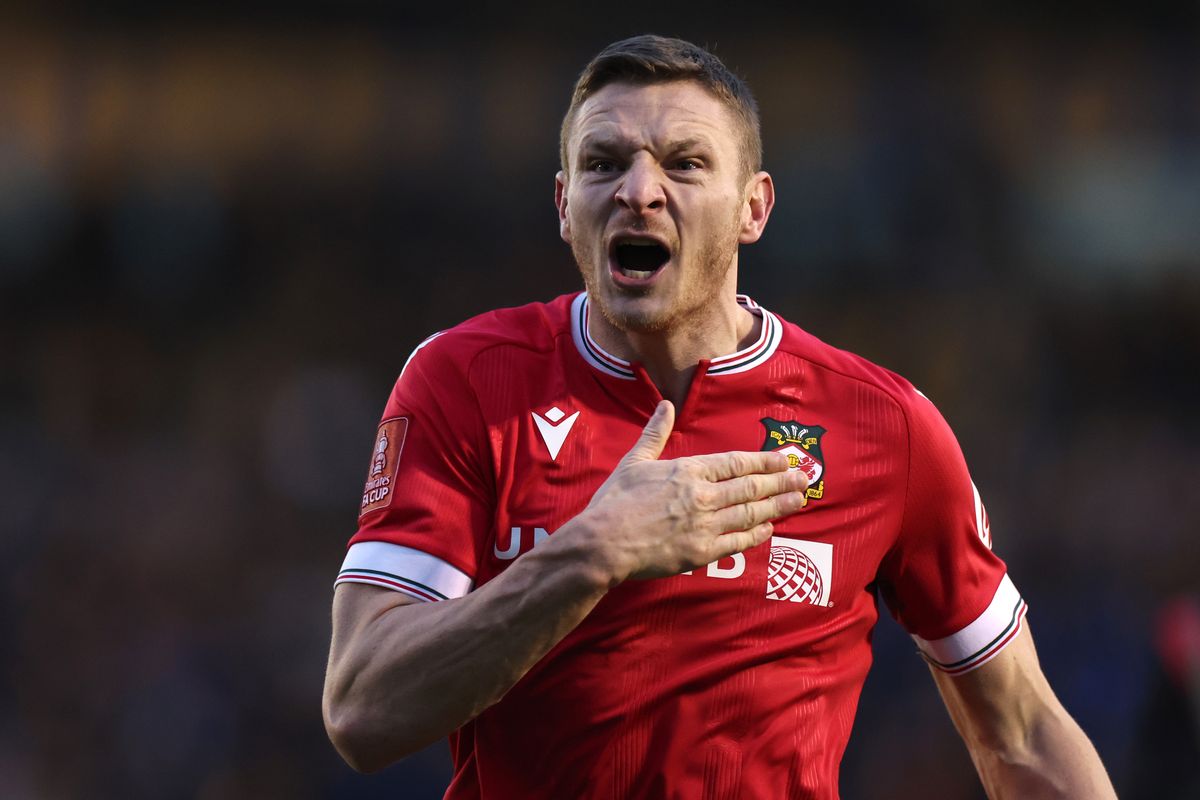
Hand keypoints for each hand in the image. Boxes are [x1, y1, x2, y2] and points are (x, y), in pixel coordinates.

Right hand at [580, 400, 809, 581]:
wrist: (603, 542)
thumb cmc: (615, 501)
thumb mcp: (634, 461)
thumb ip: (656, 433)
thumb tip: (666, 405)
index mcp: (688, 470)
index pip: (736, 463)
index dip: (762, 461)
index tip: (782, 459)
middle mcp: (703, 495)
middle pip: (751, 487)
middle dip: (780, 482)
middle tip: (803, 479)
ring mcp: (705, 525)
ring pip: (750, 513)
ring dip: (778, 506)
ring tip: (799, 501)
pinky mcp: (702, 552)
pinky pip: (738, 541)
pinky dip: (756, 534)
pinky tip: (769, 528)